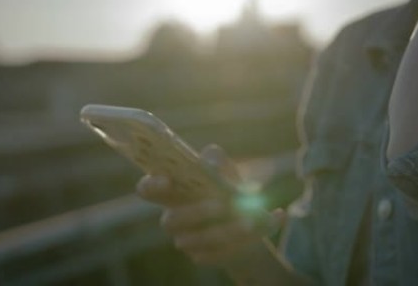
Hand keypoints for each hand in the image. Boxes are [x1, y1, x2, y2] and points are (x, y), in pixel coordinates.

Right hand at [136, 144, 284, 265]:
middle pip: (170, 221)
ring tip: (254, 220)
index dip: (151, 185)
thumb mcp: (225, 170)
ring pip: (200, 240)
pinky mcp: (204, 257)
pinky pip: (220, 254)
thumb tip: (210, 163)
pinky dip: (248, 239)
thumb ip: (215, 160)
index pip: (147, 189)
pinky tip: (270, 221)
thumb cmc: (227, 189)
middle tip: (223, 204)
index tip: (168, 180)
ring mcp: (186, 241)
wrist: (249, 222)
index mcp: (172, 192)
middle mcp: (173, 218)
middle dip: (197, 212)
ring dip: (228, 230)